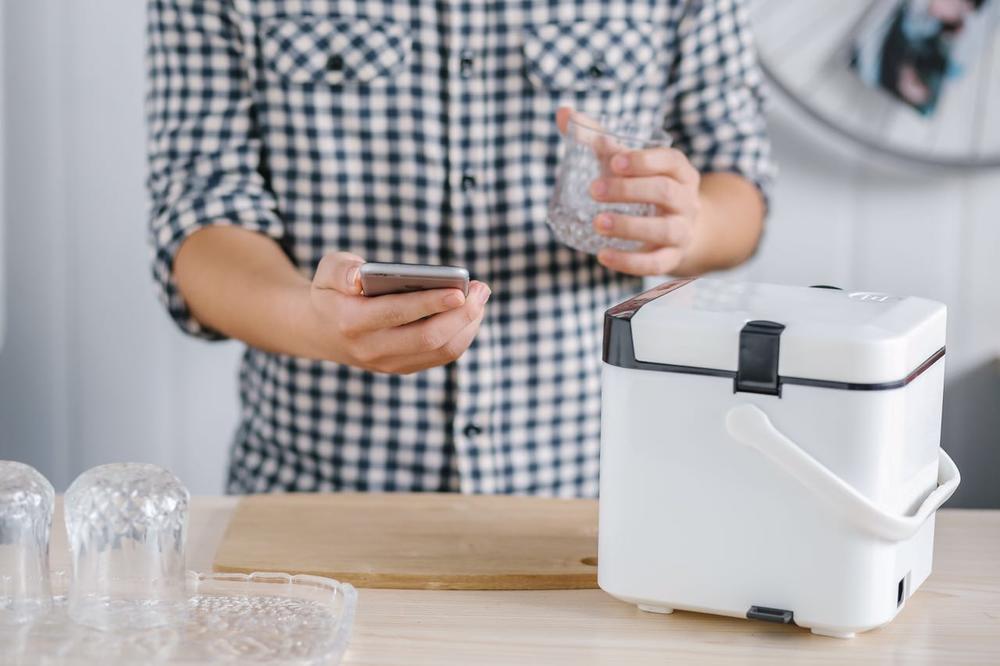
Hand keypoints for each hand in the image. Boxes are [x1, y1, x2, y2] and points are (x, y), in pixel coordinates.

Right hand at [304, 252, 489, 373]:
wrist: (319, 331)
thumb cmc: (332, 290)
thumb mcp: (328, 270)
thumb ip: (342, 270)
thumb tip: (360, 276)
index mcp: (351, 321)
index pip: (397, 313)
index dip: (431, 303)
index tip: (460, 290)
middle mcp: (371, 349)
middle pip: (428, 338)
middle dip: (461, 313)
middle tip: (482, 289)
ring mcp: (388, 363)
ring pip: (440, 351)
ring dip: (468, 325)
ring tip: (481, 298)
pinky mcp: (402, 368)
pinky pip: (441, 356)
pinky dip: (462, 334)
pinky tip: (471, 313)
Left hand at [556, 108, 701, 275]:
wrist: (680, 229)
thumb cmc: (644, 186)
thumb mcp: (627, 163)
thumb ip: (597, 138)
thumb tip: (563, 112)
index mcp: (679, 171)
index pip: (670, 161)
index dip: (645, 161)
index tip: (614, 161)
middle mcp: (686, 200)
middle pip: (665, 192)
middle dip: (629, 190)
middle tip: (593, 190)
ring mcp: (682, 231)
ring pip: (662, 229)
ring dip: (629, 226)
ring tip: (597, 223)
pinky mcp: (671, 258)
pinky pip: (655, 263)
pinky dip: (629, 262)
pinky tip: (602, 256)